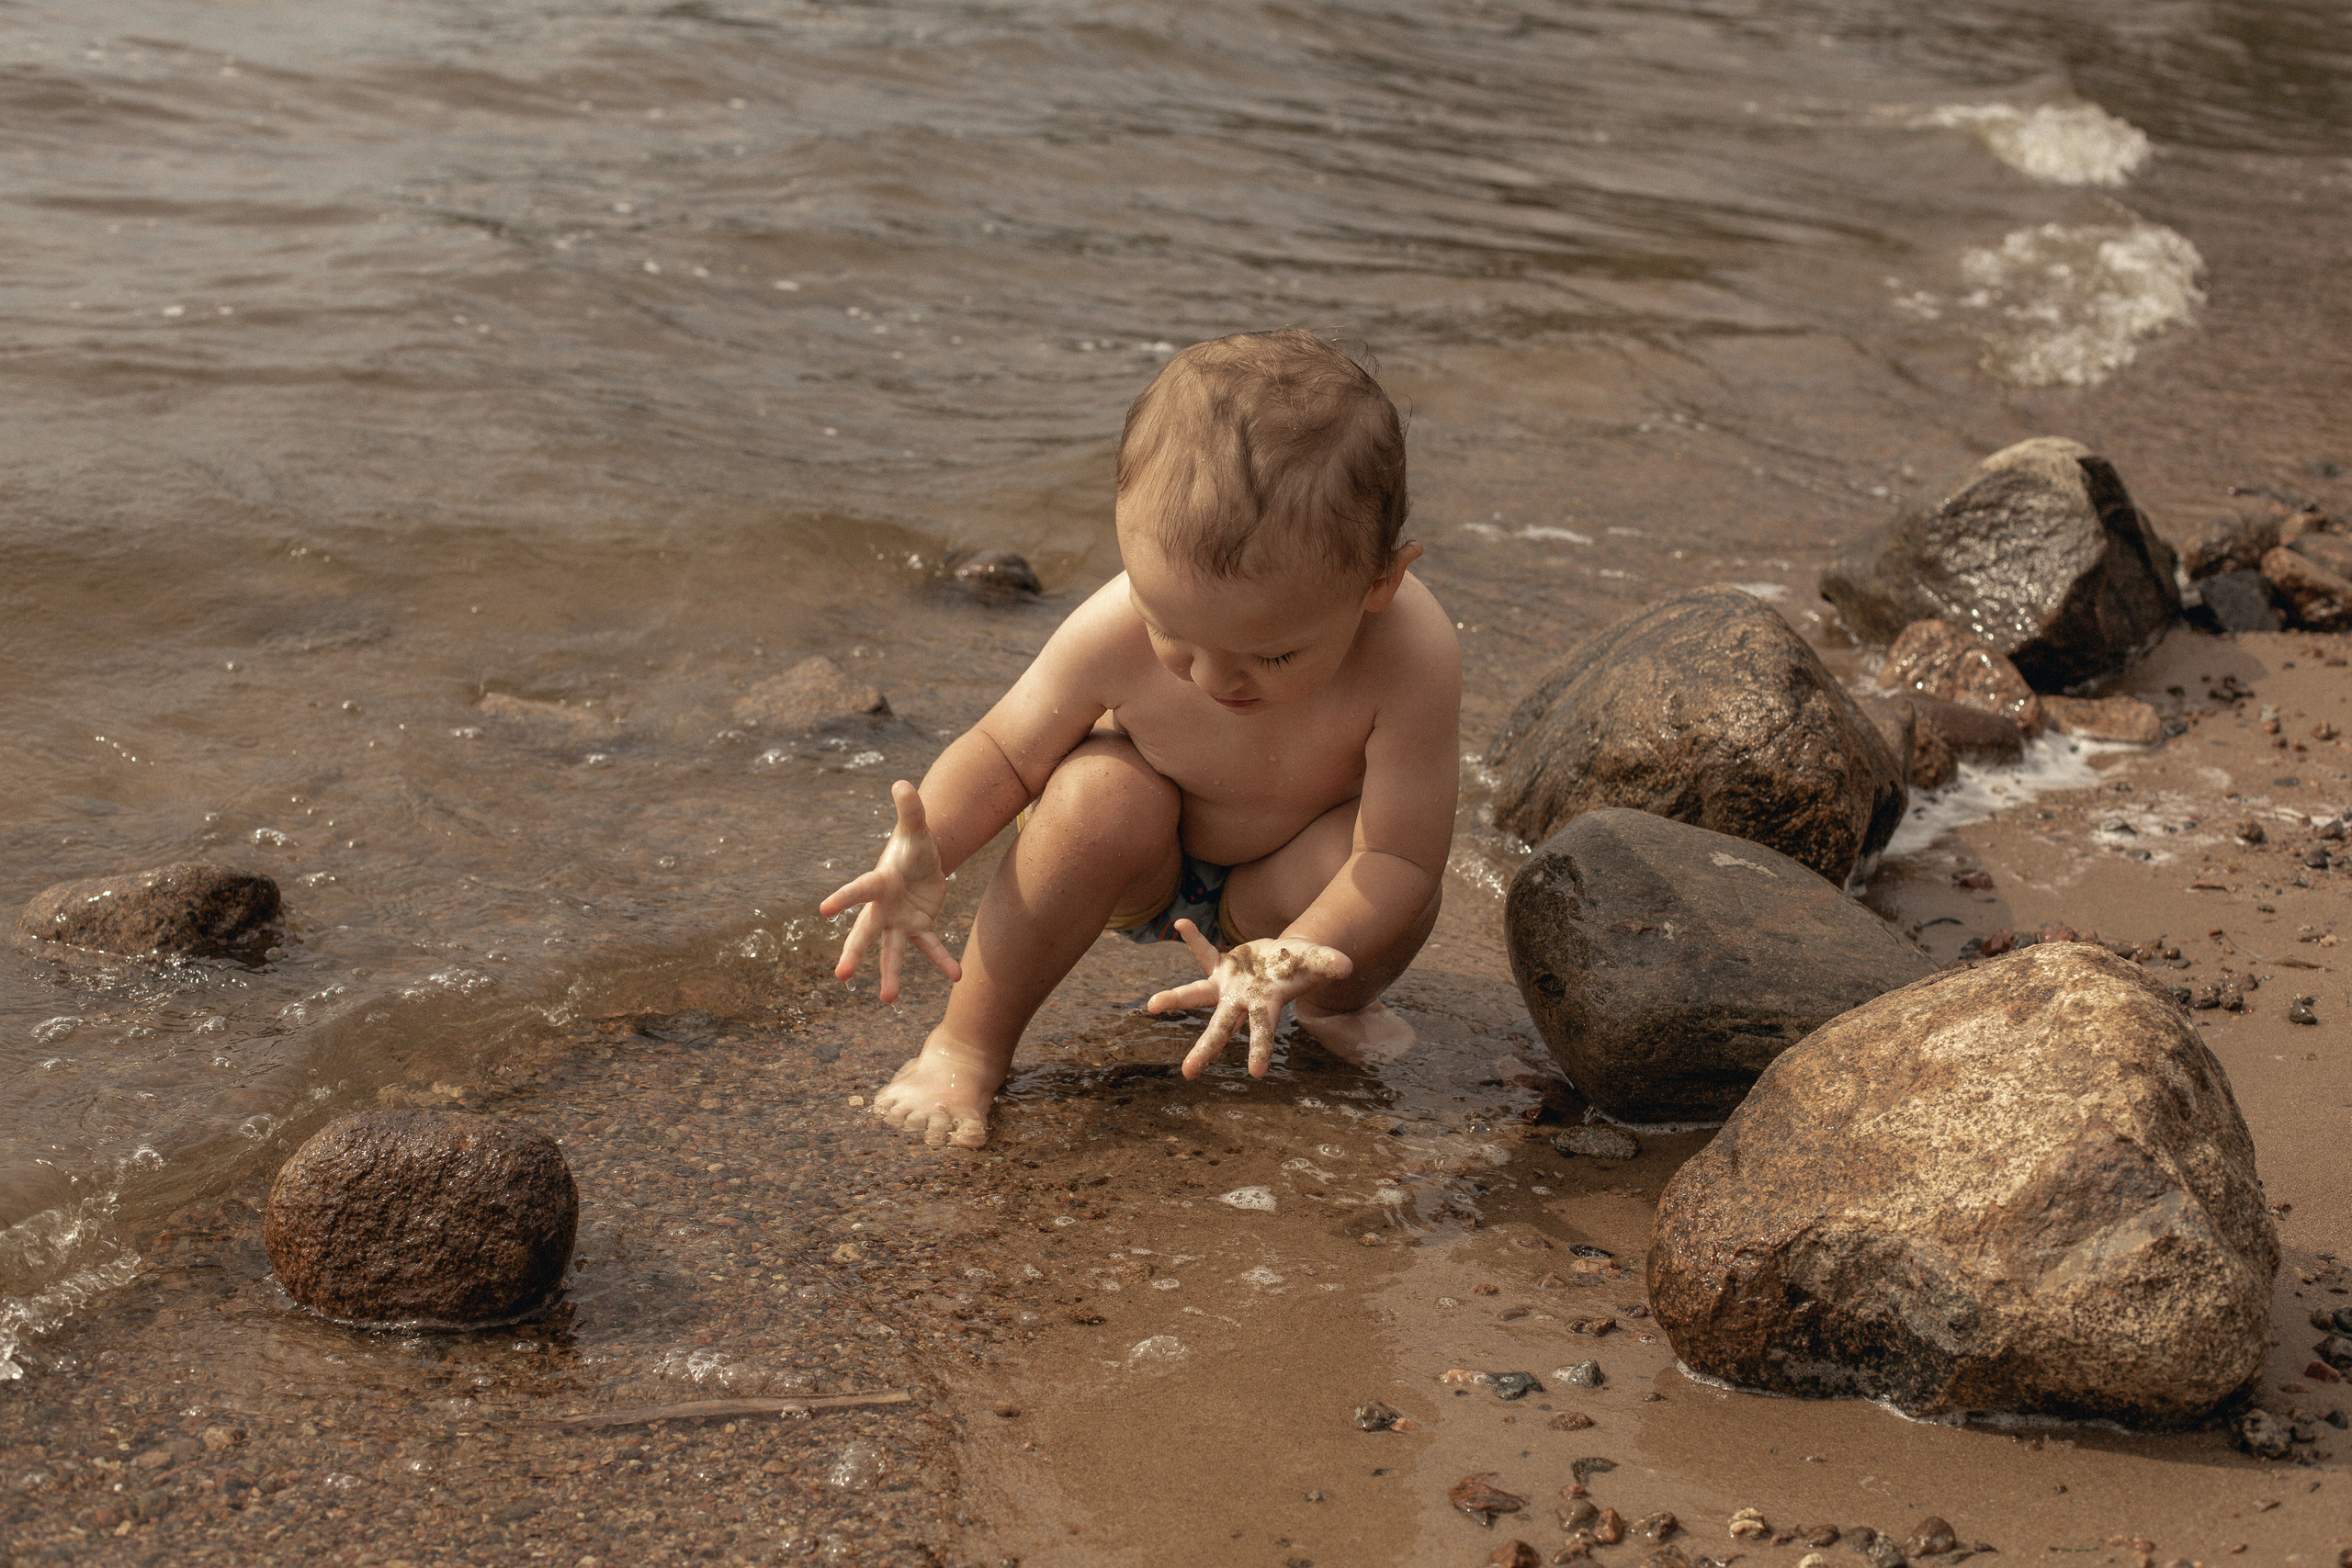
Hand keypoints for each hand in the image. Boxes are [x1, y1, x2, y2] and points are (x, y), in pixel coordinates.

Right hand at [819, 780, 962, 1003]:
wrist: (924, 862)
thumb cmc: (913, 844)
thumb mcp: (916, 827)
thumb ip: (910, 809)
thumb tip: (902, 783)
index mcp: (879, 881)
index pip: (859, 890)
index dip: (843, 898)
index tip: (824, 909)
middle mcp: (884, 908)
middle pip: (866, 932)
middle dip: (854, 952)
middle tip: (841, 976)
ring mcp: (900, 922)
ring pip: (892, 951)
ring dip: (891, 975)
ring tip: (887, 999)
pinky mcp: (920, 928)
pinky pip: (931, 947)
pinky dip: (943, 961)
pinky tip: (957, 976)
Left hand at [1148, 920, 1352, 1078]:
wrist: (1287, 957)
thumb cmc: (1303, 965)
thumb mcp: (1319, 961)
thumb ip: (1330, 963)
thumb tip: (1347, 965)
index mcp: (1265, 1006)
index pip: (1263, 1031)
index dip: (1260, 1048)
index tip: (1256, 1073)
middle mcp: (1241, 1002)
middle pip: (1221, 1028)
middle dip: (1206, 1049)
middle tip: (1188, 1073)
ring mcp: (1227, 985)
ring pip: (1197, 995)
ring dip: (1175, 1000)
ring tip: (1151, 1006)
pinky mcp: (1220, 965)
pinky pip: (1204, 952)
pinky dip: (1194, 939)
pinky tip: (1180, 923)